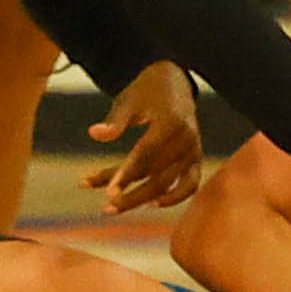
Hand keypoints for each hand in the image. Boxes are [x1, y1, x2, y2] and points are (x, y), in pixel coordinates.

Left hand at [82, 62, 201, 213]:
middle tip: (106, 207)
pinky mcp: (195, 159)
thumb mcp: (128, 100)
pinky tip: (149, 205)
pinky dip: (174, 198)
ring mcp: (194, 151)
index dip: (127, 173)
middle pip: (158, 175)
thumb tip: (94, 134)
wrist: (174, 83)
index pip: (147, 153)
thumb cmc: (146, 91)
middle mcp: (187, 138)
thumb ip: (115, 121)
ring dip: (140, 198)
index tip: (109, 191)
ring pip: (167, 183)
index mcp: (172, 121)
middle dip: (132, 194)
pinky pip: (189, 185)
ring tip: (111, 208)